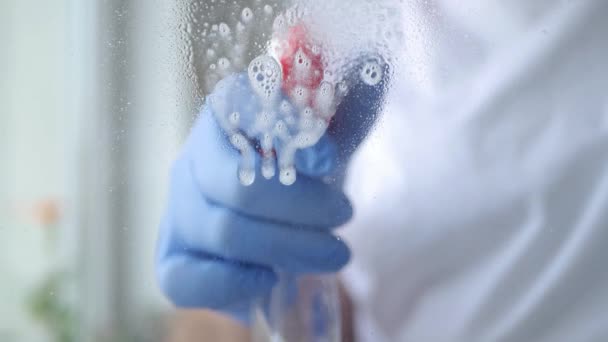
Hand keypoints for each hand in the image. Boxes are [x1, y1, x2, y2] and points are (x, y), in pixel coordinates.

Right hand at [156, 59, 387, 321]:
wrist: (274, 216)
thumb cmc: (300, 170)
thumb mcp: (329, 136)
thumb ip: (347, 107)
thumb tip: (375, 64)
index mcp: (227, 113)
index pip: (242, 108)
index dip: (286, 134)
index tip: (329, 162)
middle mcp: (194, 158)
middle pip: (237, 185)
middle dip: (301, 207)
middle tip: (345, 215)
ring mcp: (178, 210)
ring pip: (222, 231)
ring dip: (288, 247)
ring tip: (335, 252)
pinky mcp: (173, 259)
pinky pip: (182, 280)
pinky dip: (231, 284)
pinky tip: (270, 279)